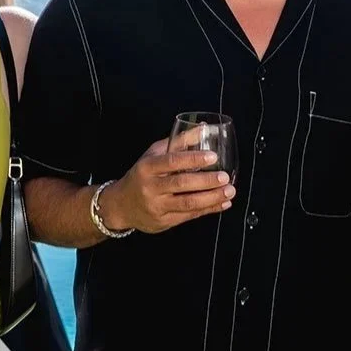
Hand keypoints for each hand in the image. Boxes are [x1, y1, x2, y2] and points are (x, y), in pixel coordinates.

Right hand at [100, 137, 233, 234]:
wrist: (120, 206)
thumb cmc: (141, 176)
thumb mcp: (153, 155)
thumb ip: (178, 142)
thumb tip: (202, 128)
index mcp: (147, 167)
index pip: (171, 161)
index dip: (193, 159)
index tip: (213, 156)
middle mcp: (151, 187)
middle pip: (182, 184)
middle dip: (206, 181)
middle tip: (225, 177)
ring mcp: (157, 207)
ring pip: (187, 203)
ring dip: (212, 198)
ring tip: (229, 191)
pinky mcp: (163, 222)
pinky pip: (189, 216)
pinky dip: (208, 210)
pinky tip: (222, 203)